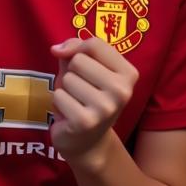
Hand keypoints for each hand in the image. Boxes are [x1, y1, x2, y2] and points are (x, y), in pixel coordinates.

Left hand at [49, 36, 136, 164]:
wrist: (88, 141)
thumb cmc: (86, 94)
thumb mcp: (86, 66)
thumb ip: (76, 47)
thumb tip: (56, 49)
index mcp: (129, 73)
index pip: (94, 44)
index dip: (79, 51)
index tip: (82, 66)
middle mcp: (122, 91)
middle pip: (78, 60)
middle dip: (72, 72)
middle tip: (81, 90)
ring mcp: (105, 108)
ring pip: (67, 78)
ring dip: (66, 89)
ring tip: (76, 102)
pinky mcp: (85, 121)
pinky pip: (59, 95)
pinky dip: (59, 103)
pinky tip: (70, 115)